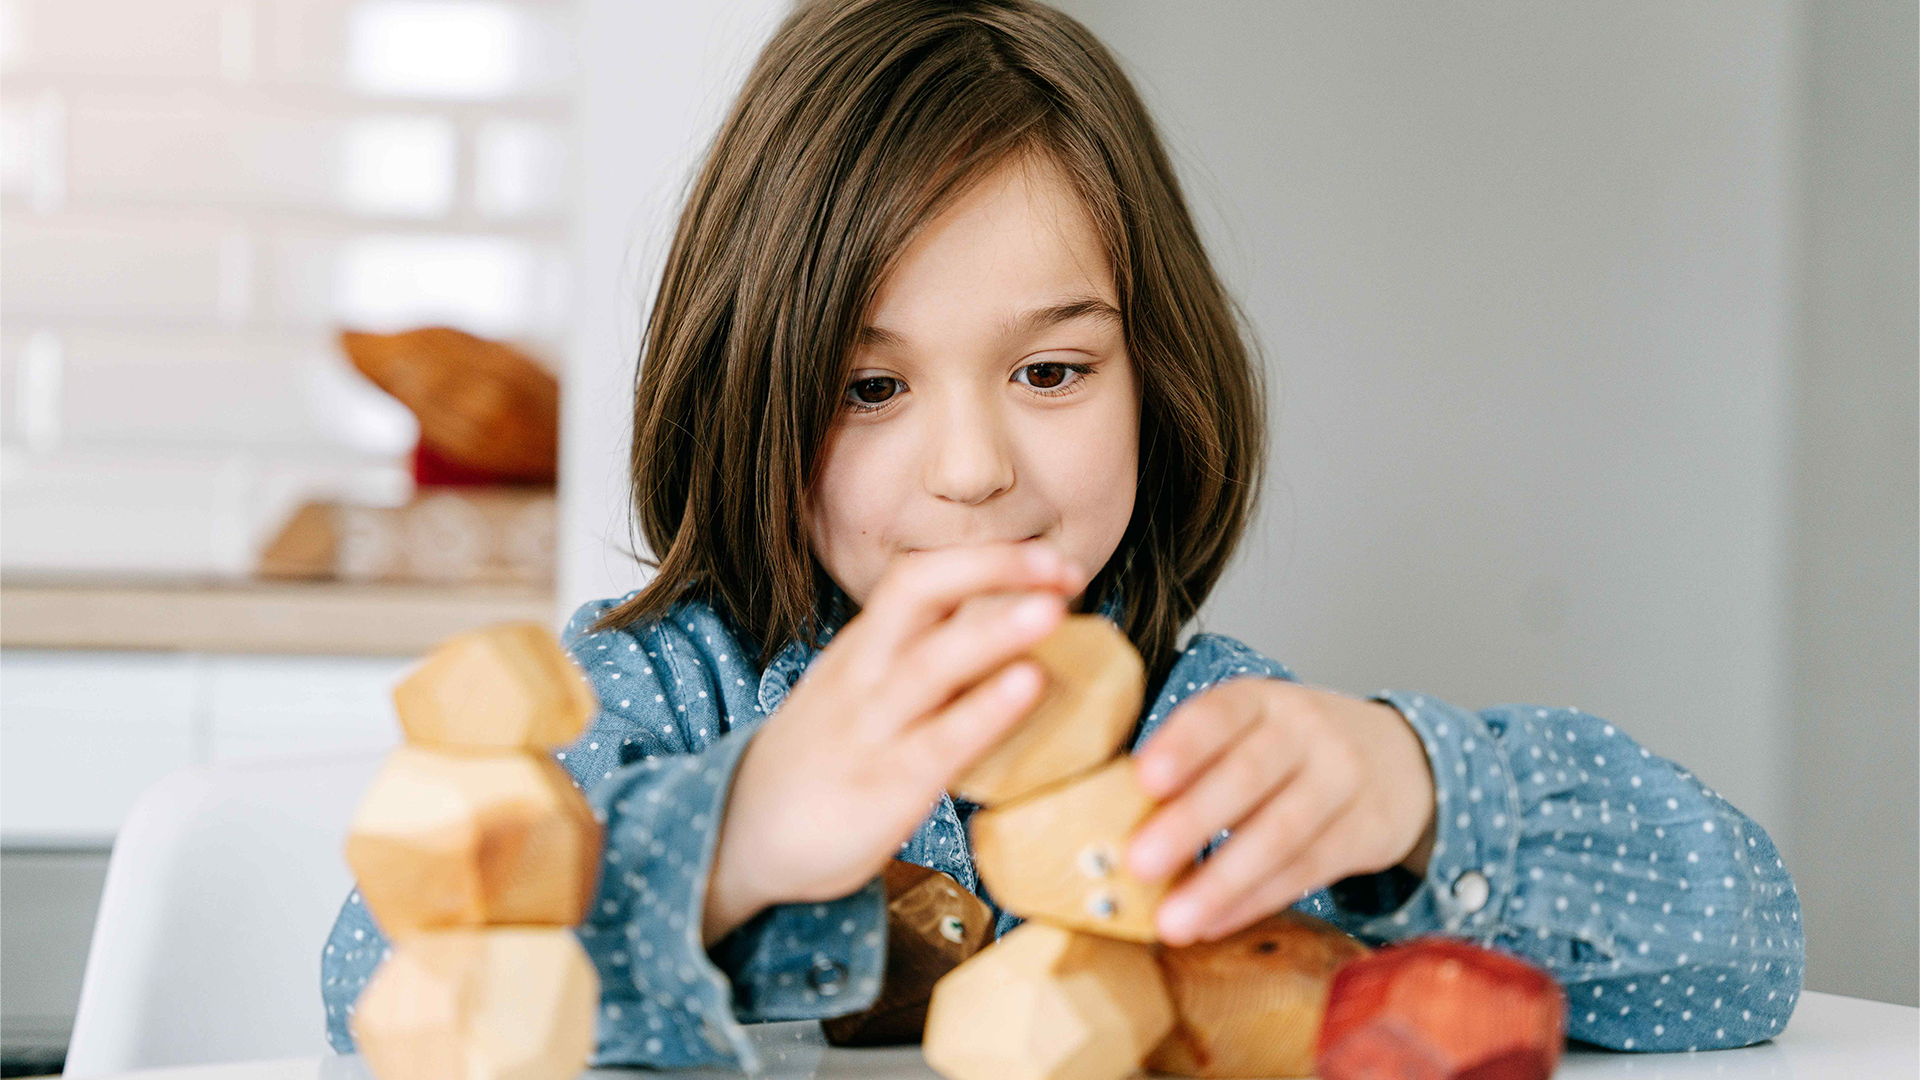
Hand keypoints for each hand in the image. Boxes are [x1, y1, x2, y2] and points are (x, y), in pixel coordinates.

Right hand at [702, 541, 1086, 944]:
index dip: (985, 560)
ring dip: (995, 630)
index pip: (917, 578)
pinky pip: (939, 740)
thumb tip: (1002, 634)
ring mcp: (870, 727)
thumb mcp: (858, 696)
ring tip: (1053, 609)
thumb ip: (916, 665)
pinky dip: (986, 708)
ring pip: (930, 661)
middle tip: (1064, 566)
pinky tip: (1030, 685)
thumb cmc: (822, 762)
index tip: (1050, 560)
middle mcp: (863, 673)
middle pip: (919, 592)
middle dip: (994, 568)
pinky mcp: (882, 785)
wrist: (739, 835)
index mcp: (861, 648)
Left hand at [1125, 679, 1436, 945]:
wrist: (1398, 759)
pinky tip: (1213, 922)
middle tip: (1139, 862)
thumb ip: (1197, 757)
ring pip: (1280, 834)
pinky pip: (1305, 871)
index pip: (1222, 714)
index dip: (1184, 745)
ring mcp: (1342, 781)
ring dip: (1221, 881)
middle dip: (1191, 822)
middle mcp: (1307, 732)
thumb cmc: (1292, 747)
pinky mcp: (1364, 832)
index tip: (1144, 778)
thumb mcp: (1253, 727)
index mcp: (1264, 699)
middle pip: (1248, 776)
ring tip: (1172, 920)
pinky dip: (1254, 901)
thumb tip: (1113, 811)